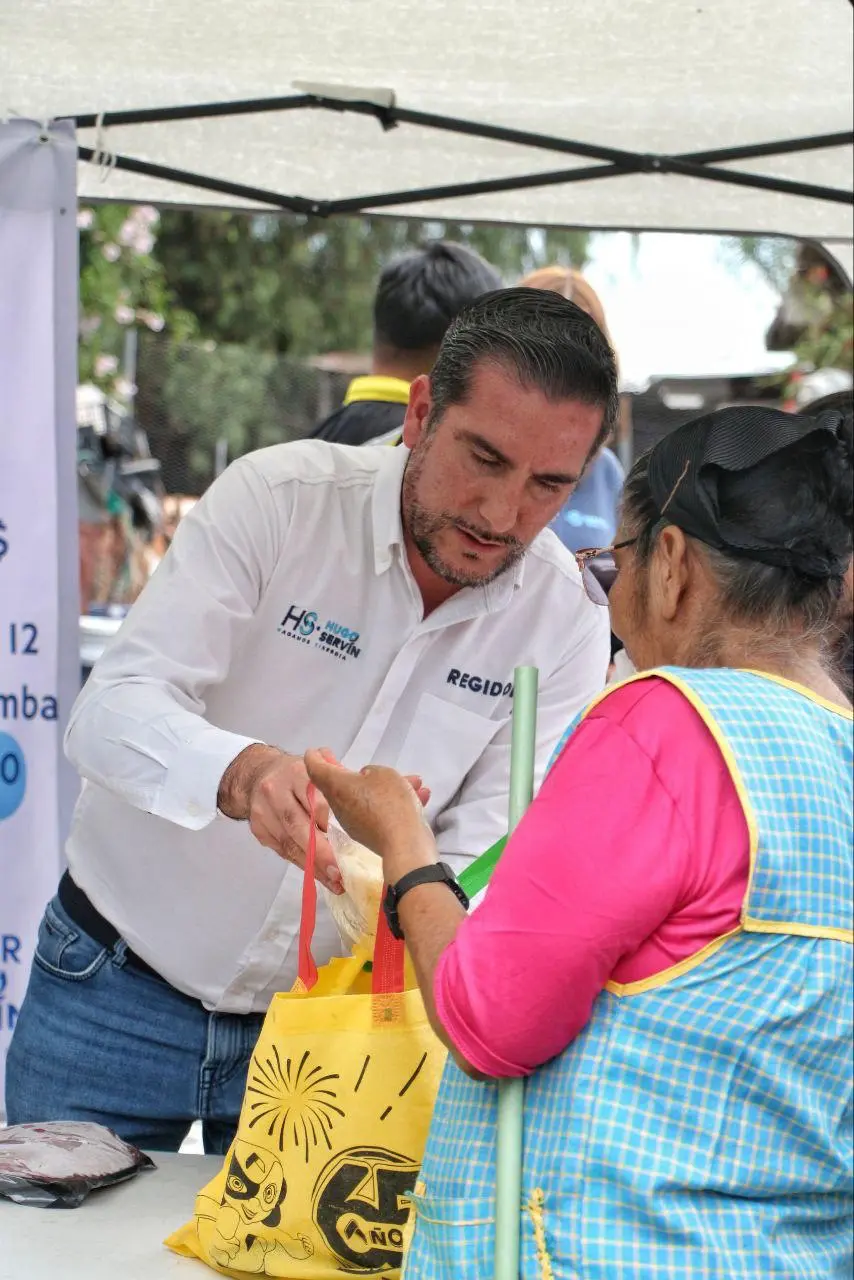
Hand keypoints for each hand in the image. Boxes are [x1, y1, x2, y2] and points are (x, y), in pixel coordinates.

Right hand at [218, 744, 342, 892]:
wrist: (256, 775)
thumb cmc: (295, 775)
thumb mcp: (316, 768)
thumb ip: (337, 783)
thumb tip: (362, 803)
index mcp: (296, 773)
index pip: (315, 801)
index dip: (331, 823)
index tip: (348, 840)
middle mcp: (276, 791)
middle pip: (298, 825)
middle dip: (320, 852)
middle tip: (339, 871)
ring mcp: (264, 812)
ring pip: (290, 843)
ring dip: (312, 865)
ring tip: (333, 881)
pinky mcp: (259, 830)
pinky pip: (283, 851)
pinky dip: (302, 865)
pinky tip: (318, 875)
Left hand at [304, 750, 434, 876]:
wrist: (403, 844)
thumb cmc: (389, 802)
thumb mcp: (383, 774)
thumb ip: (371, 772)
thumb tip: (365, 779)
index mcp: (337, 786)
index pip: (316, 769)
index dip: (314, 757)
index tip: (314, 752)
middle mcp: (340, 805)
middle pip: (341, 785)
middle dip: (355, 774)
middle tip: (355, 764)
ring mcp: (353, 822)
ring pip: (366, 799)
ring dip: (386, 790)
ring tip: (414, 782)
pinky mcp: (368, 835)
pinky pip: (378, 813)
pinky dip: (393, 805)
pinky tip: (420, 798)